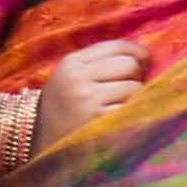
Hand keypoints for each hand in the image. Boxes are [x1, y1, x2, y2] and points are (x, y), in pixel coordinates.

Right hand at [32, 42, 148, 150]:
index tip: (145, 58)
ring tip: (118, 104)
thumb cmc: (63, 104)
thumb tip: (143, 56)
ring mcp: (88, 100)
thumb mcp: (70, 76)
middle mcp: (78, 79)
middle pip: (128, 65)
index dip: (136, 50)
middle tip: (126, 86)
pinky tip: (117, 118)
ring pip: (134, 87)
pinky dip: (130, 113)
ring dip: (133, 96)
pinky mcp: (99, 121)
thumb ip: (99, 61)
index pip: (115, 47)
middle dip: (134, 75)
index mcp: (71, 63)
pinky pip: (131, 109)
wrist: (41, 139)